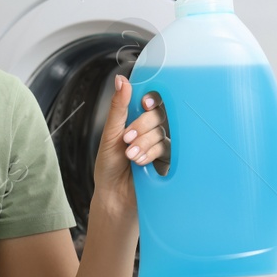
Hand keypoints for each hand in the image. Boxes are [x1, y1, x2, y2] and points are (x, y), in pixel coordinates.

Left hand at [92, 75, 168, 223]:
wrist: (113, 195)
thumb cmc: (108, 166)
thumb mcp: (110, 134)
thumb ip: (118, 108)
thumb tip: (120, 80)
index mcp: (135, 119)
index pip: (150, 101)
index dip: (150, 100)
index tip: (144, 104)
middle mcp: (149, 129)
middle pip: (158, 116)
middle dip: (142, 127)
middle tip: (126, 139)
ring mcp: (159, 144)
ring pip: (162, 133)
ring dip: (144, 143)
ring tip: (130, 156)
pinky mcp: (167, 160)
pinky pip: (167, 149)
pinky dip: (152, 154)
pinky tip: (140, 162)